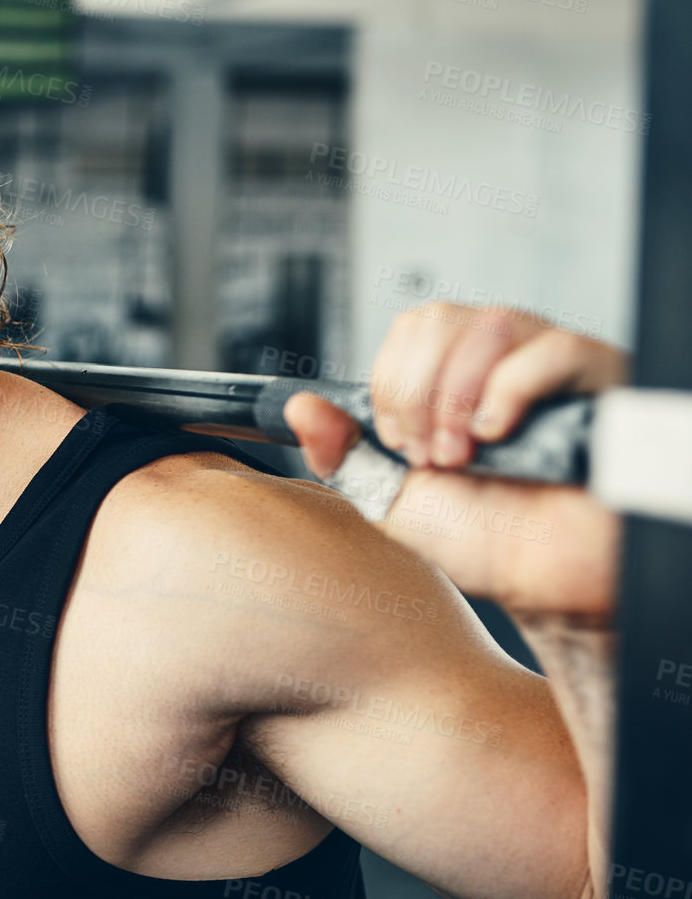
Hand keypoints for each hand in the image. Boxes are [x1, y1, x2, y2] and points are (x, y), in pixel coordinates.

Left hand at [282, 303, 628, 620]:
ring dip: (456, 398)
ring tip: (464, 455)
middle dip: (416, 394)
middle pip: (440, 318)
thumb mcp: (391, 496)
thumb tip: (299, 406)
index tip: (398, 444)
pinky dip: (509, 392)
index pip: (412, 330)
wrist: (544, 580)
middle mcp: (503, 359)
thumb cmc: (481, 538)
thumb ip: (342, 451)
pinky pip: (552, 348)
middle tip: (429, 456)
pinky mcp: (600, 381)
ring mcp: (552, 364)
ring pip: (490, 324)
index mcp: (455, 376)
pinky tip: (498, 436)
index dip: (392, 384)